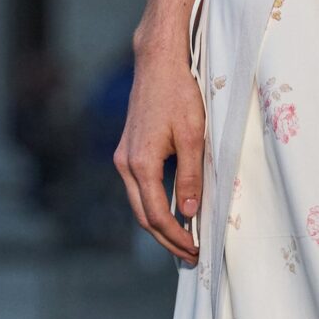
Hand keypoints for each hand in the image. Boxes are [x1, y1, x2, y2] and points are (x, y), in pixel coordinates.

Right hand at [115, 30, 205, 263]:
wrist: (159, 63)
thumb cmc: (179, 94)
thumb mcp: (193, 136)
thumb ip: (190, 177)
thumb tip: (189, 214)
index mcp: (140, 164)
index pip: (156, 215)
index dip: (176, 237)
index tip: (195, 250)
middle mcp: (125, 164)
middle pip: (142, 215)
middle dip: (166, 239)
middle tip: (190, 255)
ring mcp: (123, 156)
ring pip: (139, 202)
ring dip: (159, 224)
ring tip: (183, 240)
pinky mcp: (128, 149)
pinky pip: (139, 187)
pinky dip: (154, 205)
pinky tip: (172, 210)